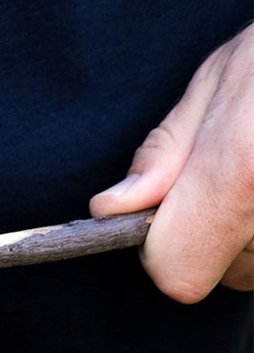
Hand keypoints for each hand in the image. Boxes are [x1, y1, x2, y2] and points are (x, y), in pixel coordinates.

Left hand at [90, 25, 253, 302]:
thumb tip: (113, 208)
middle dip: (216, 235)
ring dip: (253, 232)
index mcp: (242, 173)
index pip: (177, 273)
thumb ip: (167, 152)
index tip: (171, 210)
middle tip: (237, 170)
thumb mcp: (224, 77)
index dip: (164, 248)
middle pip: (226, 274)